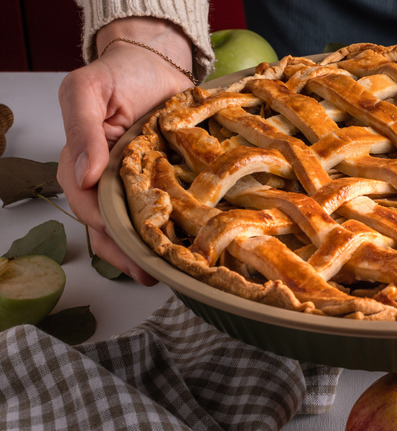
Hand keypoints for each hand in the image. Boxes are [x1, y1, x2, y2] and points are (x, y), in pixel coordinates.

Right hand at [57, 17, 194, 284]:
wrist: (157, 61)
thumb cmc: (119, 73)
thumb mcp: (87, 91)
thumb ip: (81, 129)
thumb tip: (83, 176)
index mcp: (82, 162)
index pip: (86, 204)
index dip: (103, 225)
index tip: (125, 242)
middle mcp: (107, 179)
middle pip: (109, 225)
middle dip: (127, 253)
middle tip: (149, 274)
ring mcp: (135, 182)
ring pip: (135, 224)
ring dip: (148, 250)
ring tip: (167, 272)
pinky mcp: (163, 180)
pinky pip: (164, 209)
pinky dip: (170, 229)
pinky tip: (185, 246)